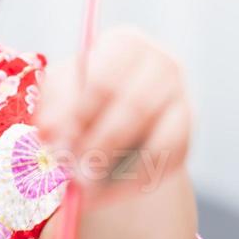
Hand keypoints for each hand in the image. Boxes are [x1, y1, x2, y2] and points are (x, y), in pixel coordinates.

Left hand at [33, 25, 192, 206]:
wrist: (113, 121)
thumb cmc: (81, 99)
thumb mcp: (59, 96)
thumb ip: (53, 110)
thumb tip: (50, 132)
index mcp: (124, 43)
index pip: (105, 79)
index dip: (80, 115)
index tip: (57, 142)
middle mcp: (161, 63)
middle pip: (134, 107)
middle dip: (98, 145)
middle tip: (70, 172)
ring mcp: (181, 96)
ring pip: (156, 138)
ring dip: (120, 168)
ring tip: (83, 187)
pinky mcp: (188, 131)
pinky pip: (167, 162)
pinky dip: (133, 182)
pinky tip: (104, 194)